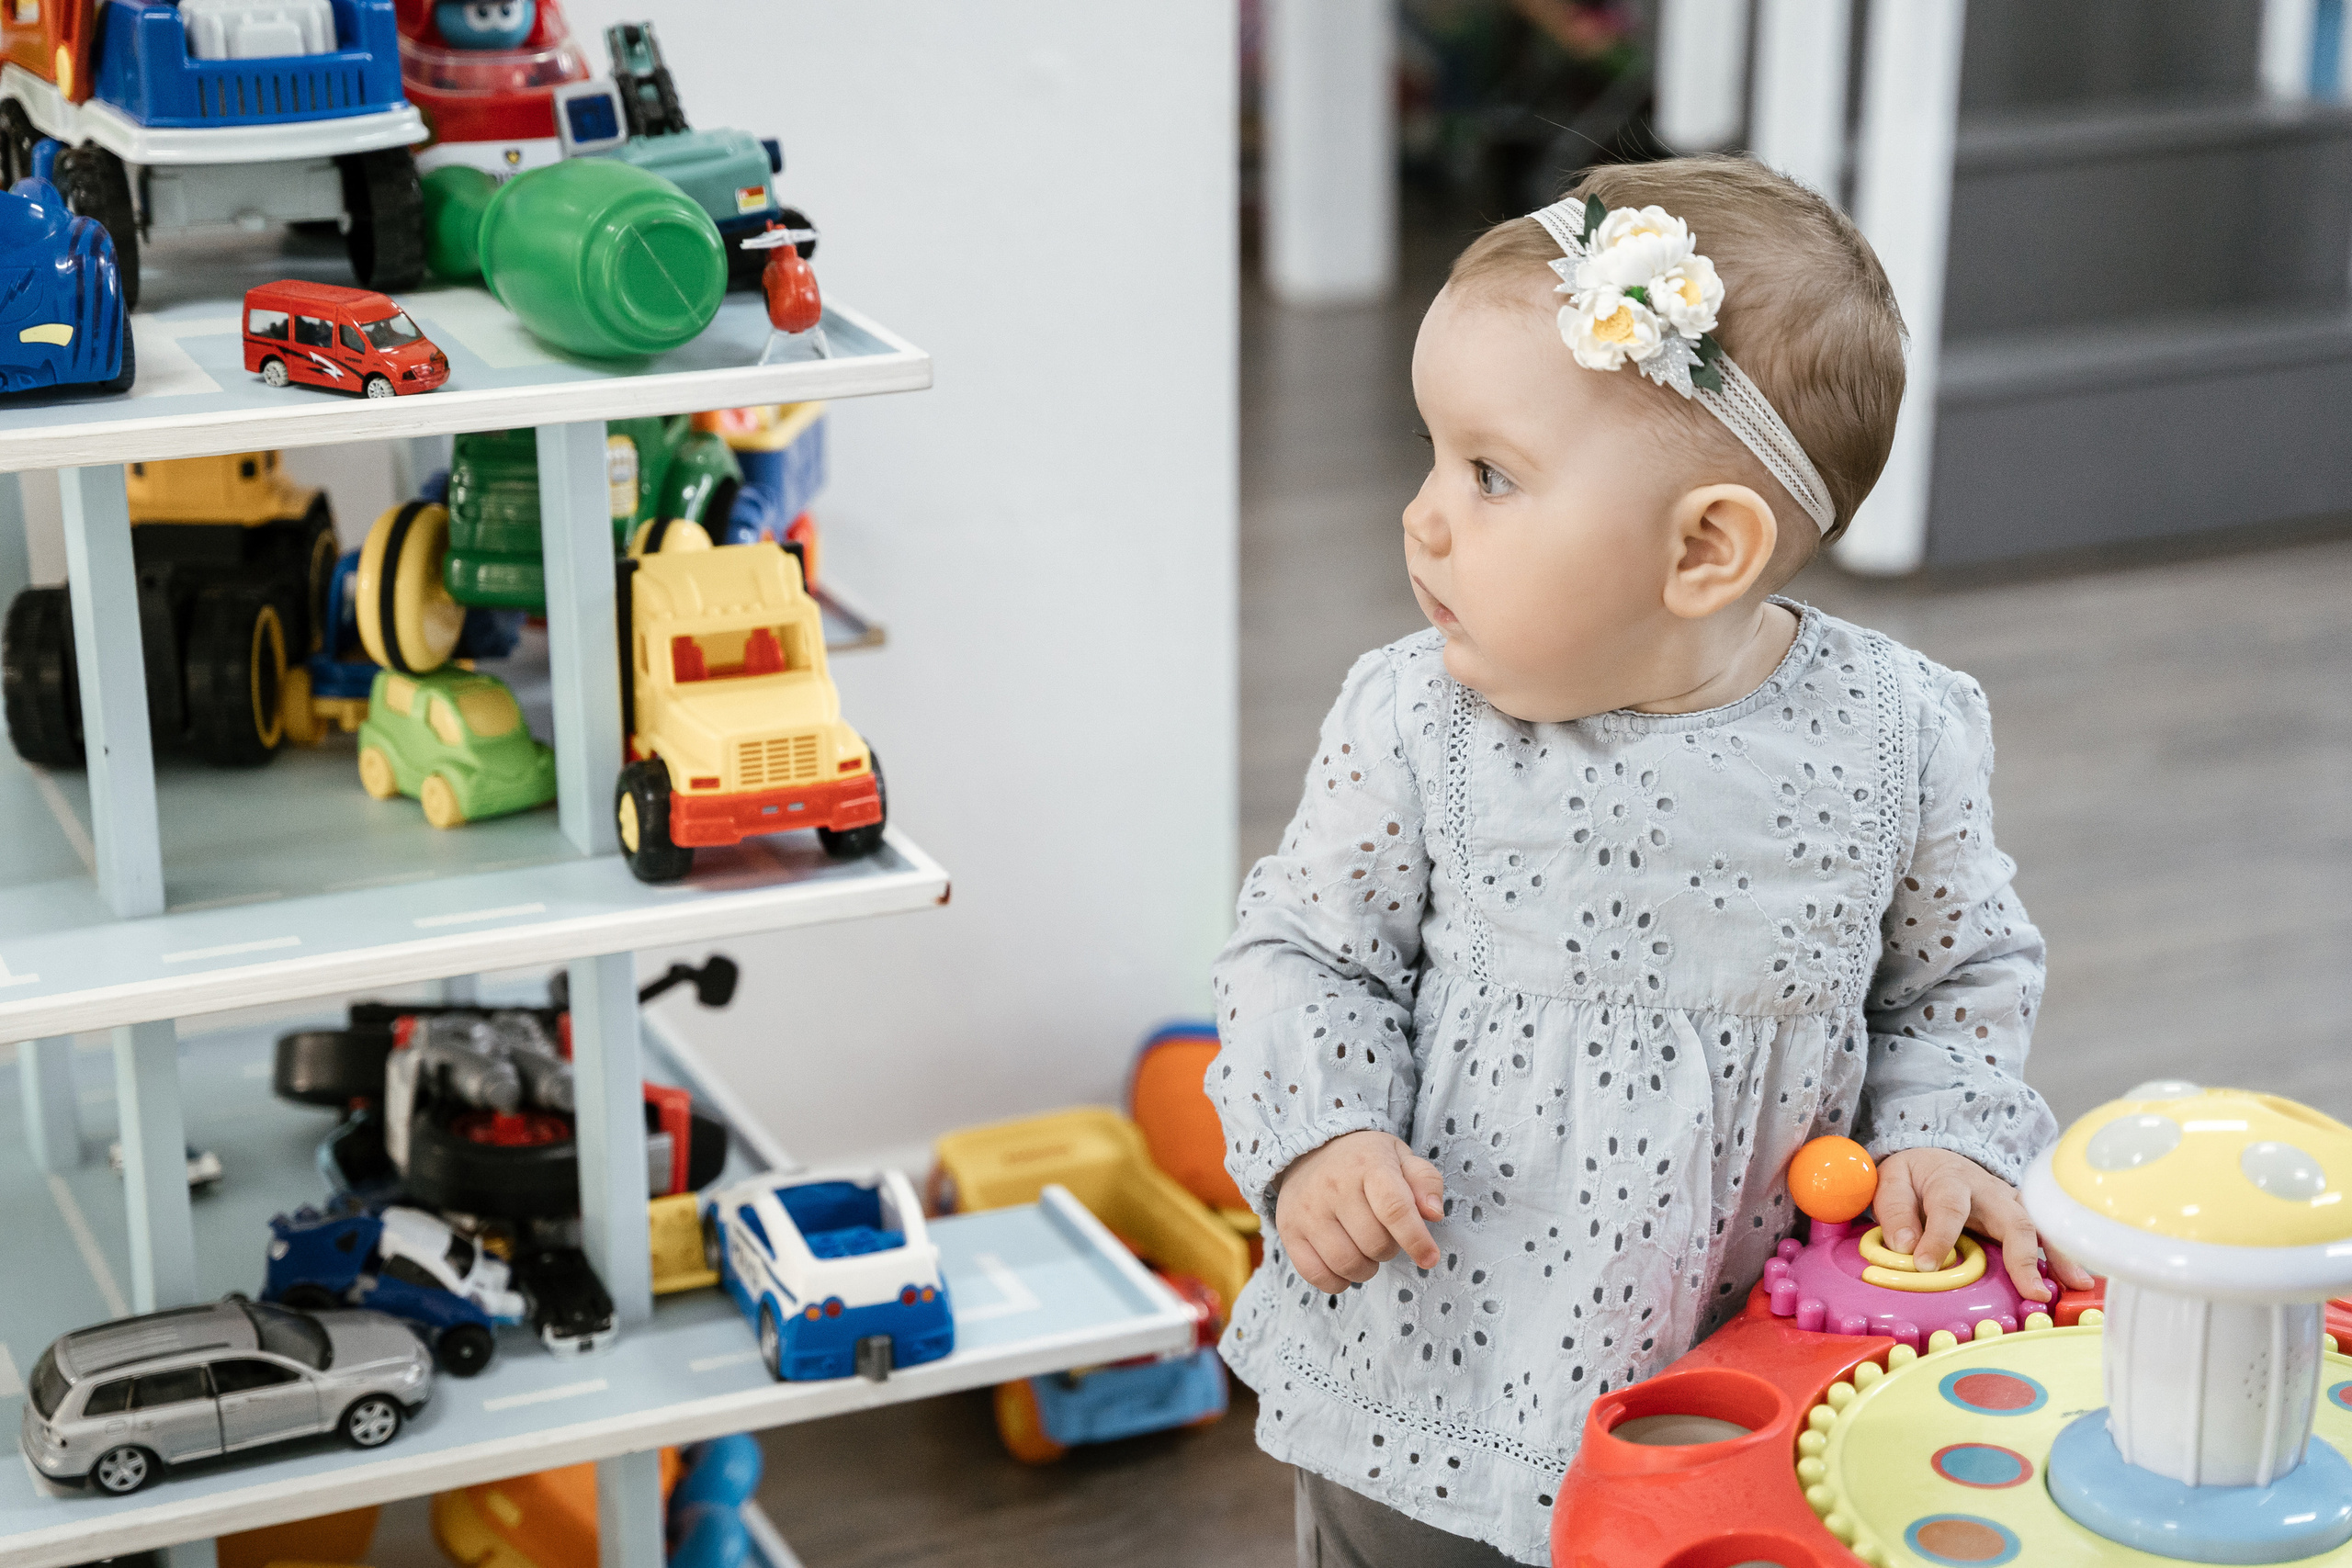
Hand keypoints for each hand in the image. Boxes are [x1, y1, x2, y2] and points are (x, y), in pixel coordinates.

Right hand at [1274, 1130, 1445, 1293]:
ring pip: (1347, 1263)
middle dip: (1389, 1250)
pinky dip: (1338, 1281)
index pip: (1395, 1209)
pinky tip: (1344, 1266)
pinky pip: (1316, 1275)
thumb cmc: (1364, 1160)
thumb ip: (1425, 1182)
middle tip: (1385, 1236)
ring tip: (1366, 1251)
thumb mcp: (1400, 1157)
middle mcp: (1334, 1186)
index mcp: (1368, 1165)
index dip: (1416, 1239)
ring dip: (1366, 1269)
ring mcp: (1308, 1210)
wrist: (1308, 1150)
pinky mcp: (1289, 1230)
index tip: (1430, 1258)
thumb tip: (1434, 1214)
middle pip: (1375, 1243)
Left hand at [1874, 1146, 2095, 1302]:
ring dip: (2061, 1257)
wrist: (1934, 1159)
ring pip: (2041, 1228)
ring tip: (2077, 1287)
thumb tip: (1906, 1246)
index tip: (1926, 1265)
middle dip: (2023, 1254)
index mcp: (1951, 1179)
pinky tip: (2079, 1284)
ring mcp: (2012, 1205)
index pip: (1949, 1207)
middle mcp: (1990, 1191)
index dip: (1939, 1236)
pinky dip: (2064, 1259)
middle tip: (2031, 1289)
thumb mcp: (1891, 1182)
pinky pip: (2046, 1238)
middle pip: (2013, 1217)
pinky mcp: (2021, 1218)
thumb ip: (1895, 1211)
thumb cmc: (1914, 1177)